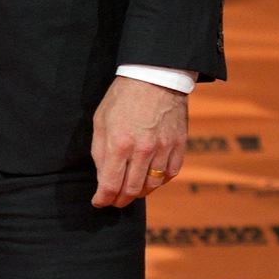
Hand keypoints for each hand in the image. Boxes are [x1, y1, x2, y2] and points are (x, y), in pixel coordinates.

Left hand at [91, 78, 188, 208]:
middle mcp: (143, 150)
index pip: (110, 184)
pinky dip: (160, 180)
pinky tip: (152, 178)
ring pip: (153, 185)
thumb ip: (100, 151)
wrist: (155, 76)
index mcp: (119, 143)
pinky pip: (171, 173)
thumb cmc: (123, 96)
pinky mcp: (179, 144)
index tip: (99, 202)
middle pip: (132, 190)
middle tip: (114, 201)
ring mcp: (164, 148)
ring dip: (140, 192)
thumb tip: (102, 177)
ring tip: (132, 191)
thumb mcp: (101, 120)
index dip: (103, 199)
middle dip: (120, 200)